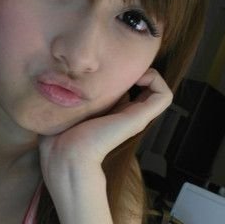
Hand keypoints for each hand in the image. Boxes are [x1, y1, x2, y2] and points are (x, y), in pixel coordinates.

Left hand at [39, 68, 171, 183]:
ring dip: (152, 73)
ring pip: (160, 91)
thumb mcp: (67, 110)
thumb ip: (71, 98)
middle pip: (148, 89)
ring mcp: (136, 117)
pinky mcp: (140, 118)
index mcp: (112, 114)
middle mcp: (128, 115)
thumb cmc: (60, 138)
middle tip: (122, 67)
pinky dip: (156, 79)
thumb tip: (66, 80)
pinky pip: (164, 95)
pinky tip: (137, 77)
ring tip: (132, 71)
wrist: (67, 156)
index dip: (126, 74)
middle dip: (139, 71)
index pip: (130, 90)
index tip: (110, 68)